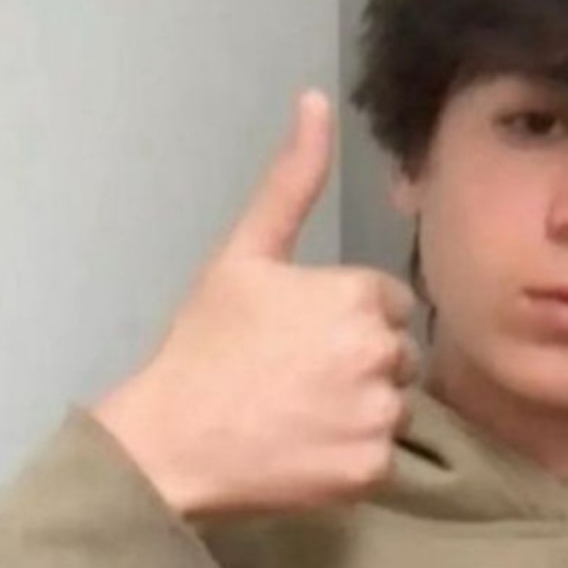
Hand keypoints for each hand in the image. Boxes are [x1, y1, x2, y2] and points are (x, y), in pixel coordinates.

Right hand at [91, 90, 422, 521]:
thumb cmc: (204, 343)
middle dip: (360, 360)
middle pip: (396, 353)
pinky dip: (351, 455)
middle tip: (298, 377)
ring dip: (360, 408)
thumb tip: (316, 96)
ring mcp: (378, 416)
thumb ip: (291, 180)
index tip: (301, 337)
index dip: (346, 317)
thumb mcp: (244, 254)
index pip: (387, 303)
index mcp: (359, 295)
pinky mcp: (371, 471)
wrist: (170, 441)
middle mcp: (382, 353)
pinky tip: (305, 448)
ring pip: (392, 404)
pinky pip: (380, 455)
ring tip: (300, 414)